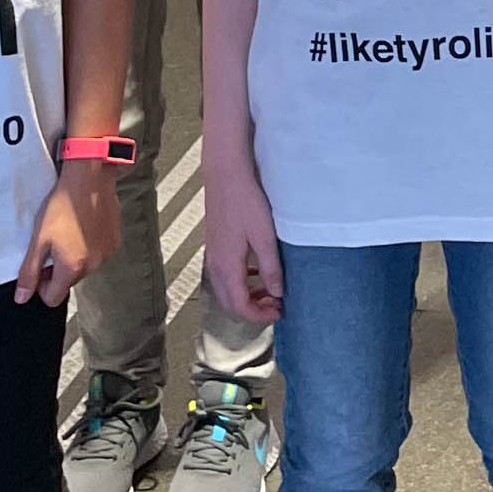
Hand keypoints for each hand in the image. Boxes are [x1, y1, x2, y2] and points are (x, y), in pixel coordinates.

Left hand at [17, 165, 118, 306]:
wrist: (89, 181)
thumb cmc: (61, 208)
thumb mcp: (38, 240)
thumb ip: (29, 272)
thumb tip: (22, 298)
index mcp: (72, 267)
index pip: (53, 298)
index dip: (41, 286)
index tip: (40, 265)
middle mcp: (93, 266)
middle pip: (69, 282)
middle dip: (58, 270)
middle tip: (52, 244)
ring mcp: (106, 254)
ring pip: (84, 268)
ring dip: (75, 257)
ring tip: (69, 232)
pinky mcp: (115, 242)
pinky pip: (98, 255)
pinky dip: (89, 247)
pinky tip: (84, 227)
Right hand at [205, 168, 286, 323]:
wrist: (225, 175)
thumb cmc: (246, 202)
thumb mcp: (265, 237)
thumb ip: (271, 268)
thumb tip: (278, 294)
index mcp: (227, 267)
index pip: (239, 306)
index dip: (259, 316)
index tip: (279, 312)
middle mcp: (215, 266)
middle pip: (229, 303)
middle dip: (253, 309)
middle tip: (276, 303)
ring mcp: (212, 256)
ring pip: (226, 290)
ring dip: (247, 296)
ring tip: (270, 289)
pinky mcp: (215, 246)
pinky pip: (225, 275)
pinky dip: (241, 282)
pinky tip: (257, 271)